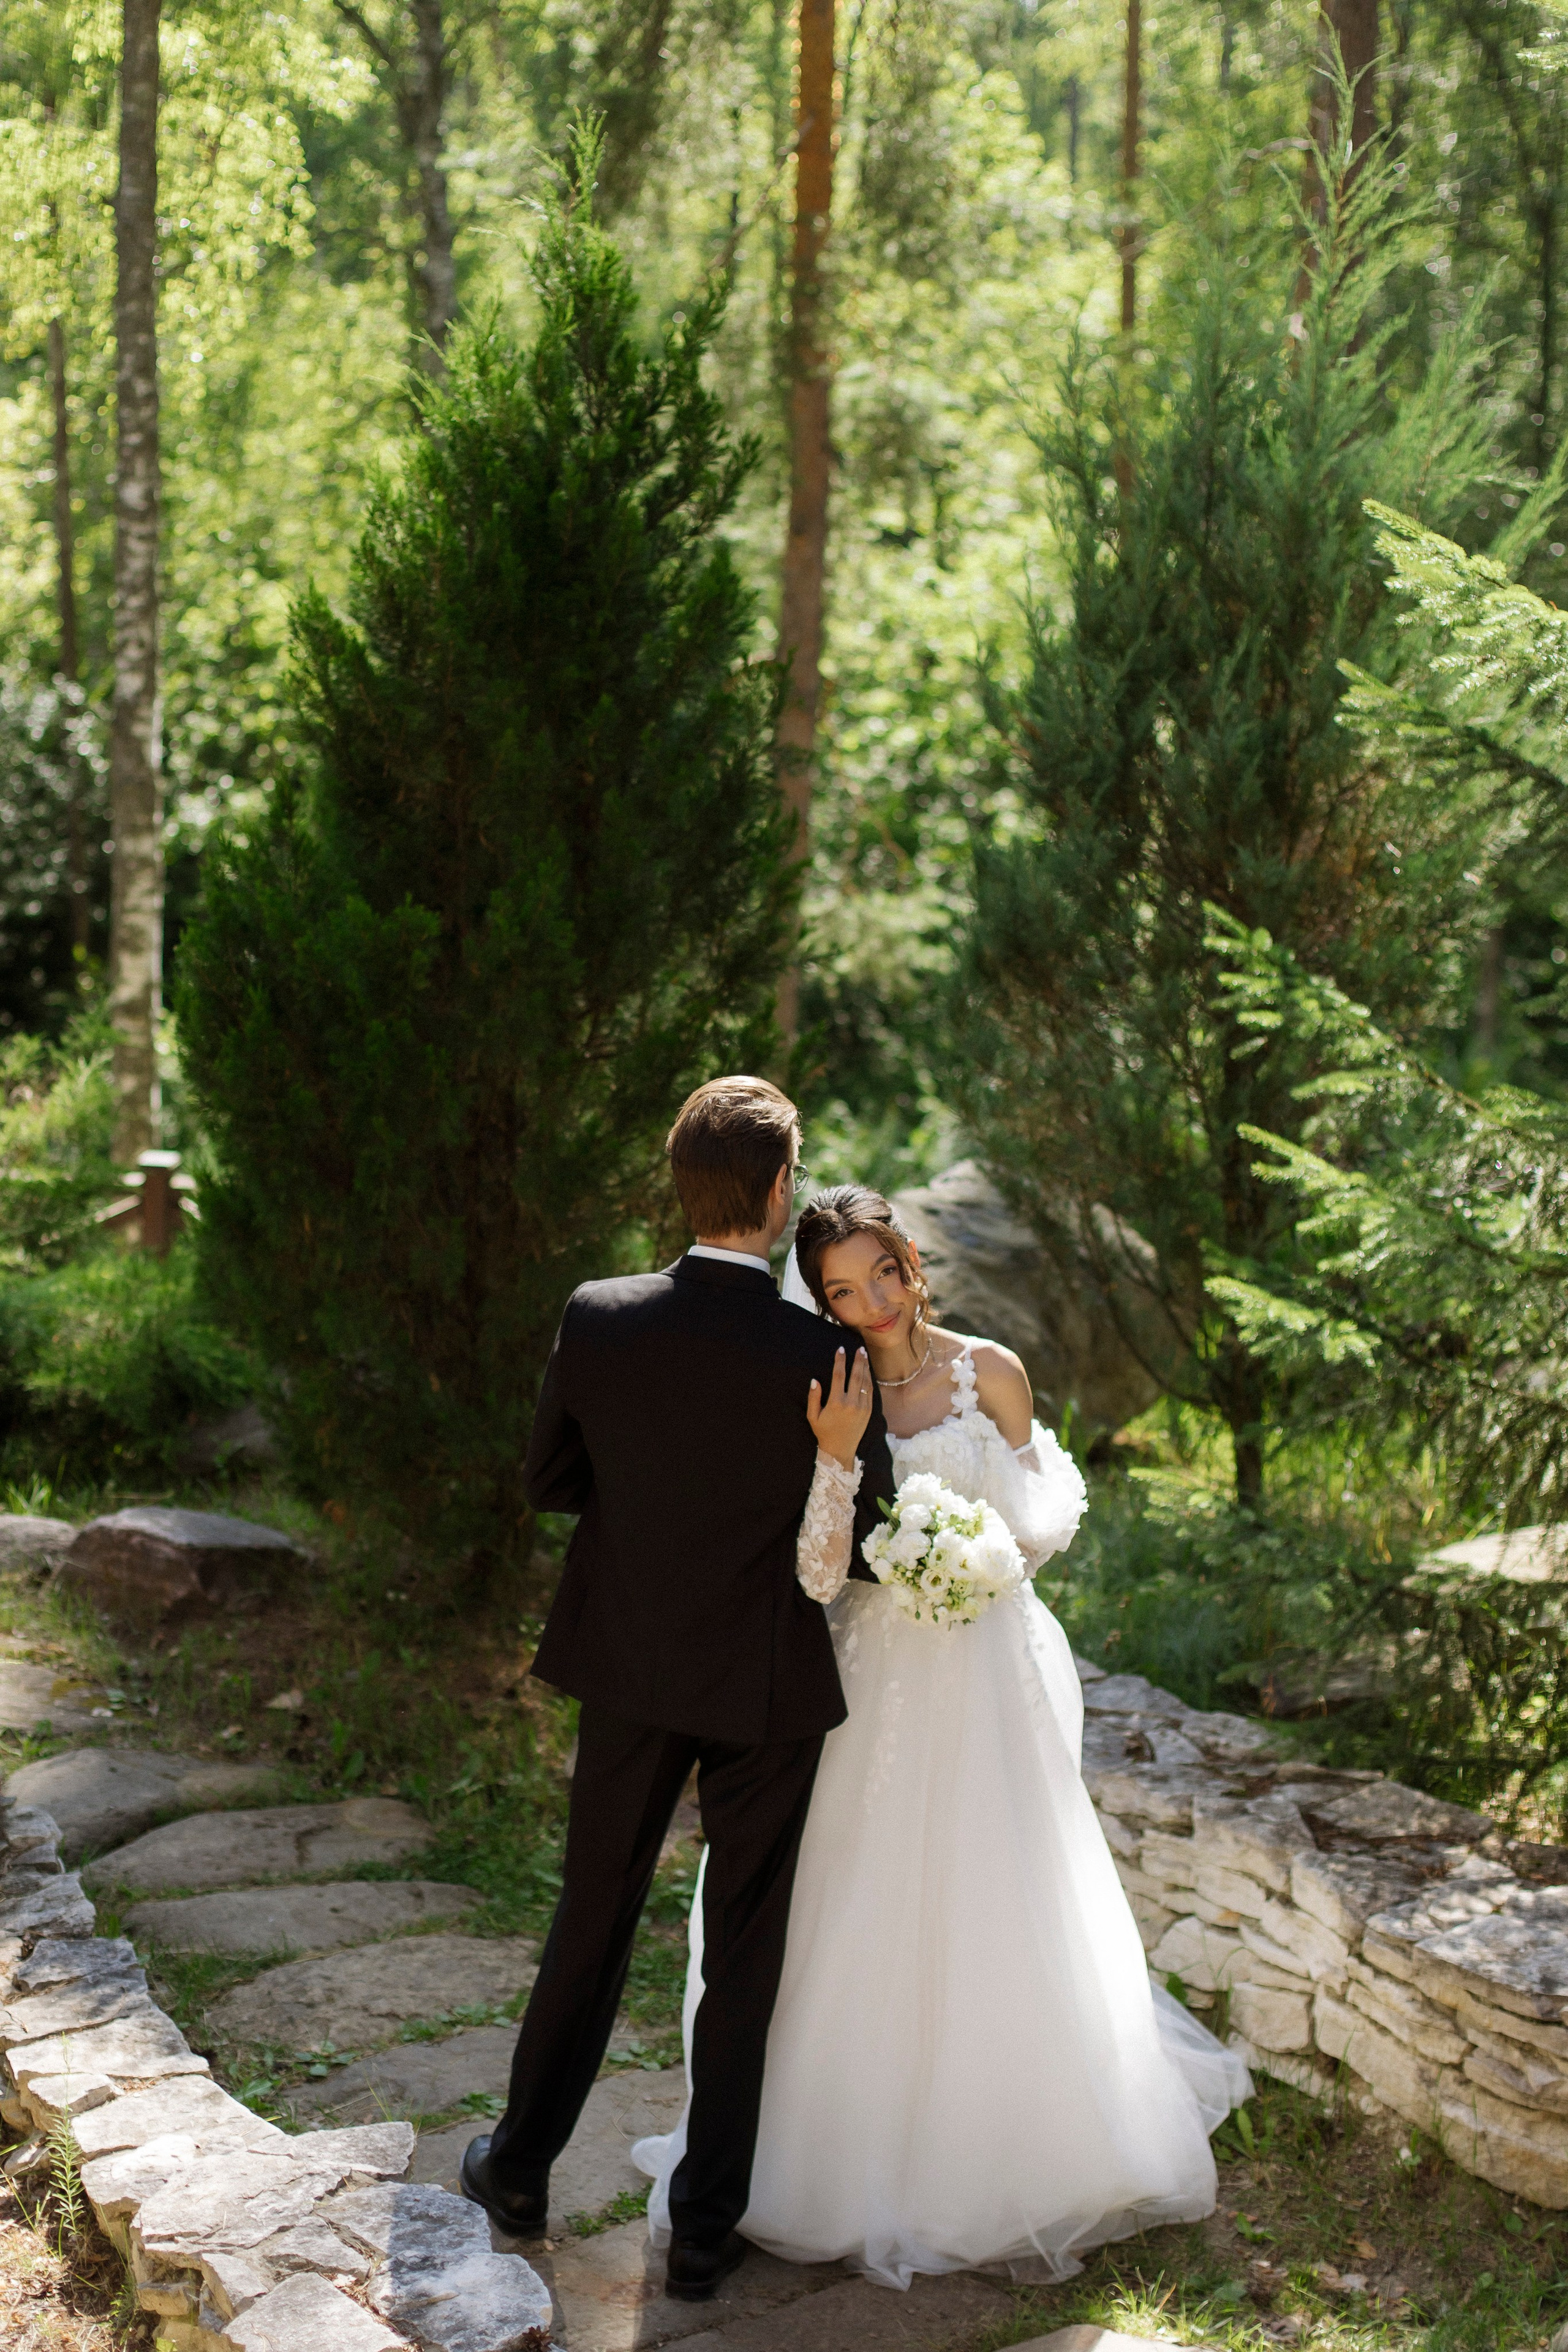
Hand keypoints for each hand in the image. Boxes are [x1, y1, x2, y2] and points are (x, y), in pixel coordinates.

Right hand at [807, 1346, 872, 1470]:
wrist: (840, 1450)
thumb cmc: (824, 1432)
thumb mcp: (813, 1416)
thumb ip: (813, 1398)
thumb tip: (815, 1380)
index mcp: (836, 1403)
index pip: (839, 1376)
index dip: (840, 1361)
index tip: (840, 1350)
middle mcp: (851, 1404)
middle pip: (856, 1376)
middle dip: (858, 1360)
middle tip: (859, 1348)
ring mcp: (862, 1408)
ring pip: (865, 1383)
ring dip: (865, 1368)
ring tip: (864, 1355)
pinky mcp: (869, 1412)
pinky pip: (870, 1392)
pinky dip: (869, 1380)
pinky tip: (868, 1372)